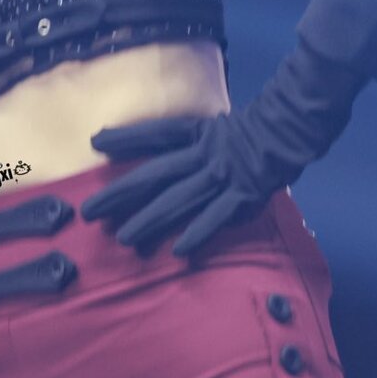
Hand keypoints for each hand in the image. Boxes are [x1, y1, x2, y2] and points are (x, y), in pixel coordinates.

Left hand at [78, 110, 294, 261]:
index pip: (156, 134)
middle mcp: (202, 155)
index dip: (127, 137)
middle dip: (120, 193)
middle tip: (90, 211)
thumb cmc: (243, 133)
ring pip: (178, 201)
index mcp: (195, 133)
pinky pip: (215, 219)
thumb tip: (140, 146)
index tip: (95, 143)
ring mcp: (221, 178)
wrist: (287, 135)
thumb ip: (181, 138)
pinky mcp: (241, 198)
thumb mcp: (208, 126)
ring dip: (149, 220)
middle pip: (155, 174)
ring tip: (124, 238)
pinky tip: (177, 251)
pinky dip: (197, 234)